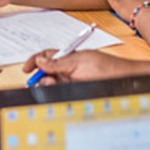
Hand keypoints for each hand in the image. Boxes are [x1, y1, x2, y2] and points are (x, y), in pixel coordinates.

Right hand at [22, 49, 139, 84]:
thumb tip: (40, 60)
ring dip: (47, 84)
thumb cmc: (106, 67)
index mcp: (68, 57)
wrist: (122, 80)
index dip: (34, 61)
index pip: (46, 56)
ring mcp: (71, 81)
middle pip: (45, 71)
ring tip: (51, 84)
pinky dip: (54, 92)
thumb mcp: (80, 62)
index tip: (27, 69)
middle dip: (40, 75)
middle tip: (40, 80)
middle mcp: (68, 69)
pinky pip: (59, 92)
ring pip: (51, 83)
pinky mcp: (75, 91)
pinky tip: (57, 90)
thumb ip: (58, 63)